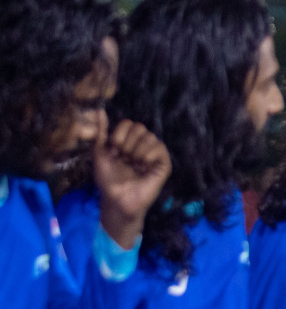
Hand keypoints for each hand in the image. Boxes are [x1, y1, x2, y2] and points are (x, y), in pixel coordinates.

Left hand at [95, 120, 170, 248]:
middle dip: (127, 142)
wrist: (117, 199)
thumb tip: (99, 110)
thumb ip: (101, 132)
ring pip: (150, 136)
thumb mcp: (99, 153)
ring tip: (133, 164)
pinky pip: (160, 148)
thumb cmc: (108, 180)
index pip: (129, 123)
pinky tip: (143, 164)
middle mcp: (142, 146)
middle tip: (124, 158)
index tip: (113, 151)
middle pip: (140, 127)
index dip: (119, 134)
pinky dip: (149, 154)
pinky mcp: (164, 165)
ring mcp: (154, 155)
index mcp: (128, 142)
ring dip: (137, 150)